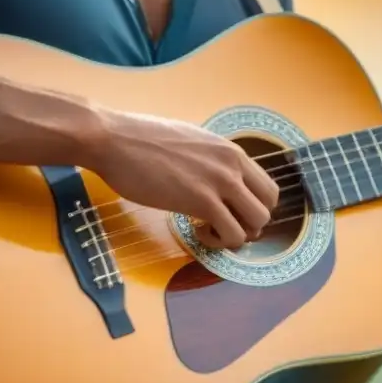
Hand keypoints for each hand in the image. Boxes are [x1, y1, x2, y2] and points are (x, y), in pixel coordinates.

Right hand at [92, 111, 279, 249]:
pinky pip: (231, 235)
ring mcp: (220, 184)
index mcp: (231, 152)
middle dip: (249, 224)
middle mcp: (233, 166)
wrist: (114, 140)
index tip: (231, 212)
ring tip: (210, 230)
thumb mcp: (190, 141)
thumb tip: (213, 177)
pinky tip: (198, 232)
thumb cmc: (141, 140)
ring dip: (235, 236)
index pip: (267, 188)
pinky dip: (218, 242)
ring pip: (256, 225)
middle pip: (267, 208)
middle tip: (223, 226)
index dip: (253, 207)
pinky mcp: (202, 202)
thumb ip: (211, 160)